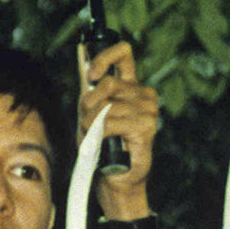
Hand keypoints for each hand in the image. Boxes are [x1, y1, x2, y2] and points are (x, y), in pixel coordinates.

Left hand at [78, 41, 157, 216]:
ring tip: (94, 136)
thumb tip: (81, 52)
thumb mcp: (90, 110)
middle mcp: (144, 94)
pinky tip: (101, 142)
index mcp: (132, 86)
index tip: (91, 76)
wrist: (114, 176)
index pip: (123, 53)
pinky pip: (110, 122)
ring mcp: (148, 110)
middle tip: (87, 122)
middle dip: (89, 104)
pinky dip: (98, 133)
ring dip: (91, 123)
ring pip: (106, 105)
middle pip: (108, 84)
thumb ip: (90, 85)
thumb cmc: (102, 143)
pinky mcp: (146, 126)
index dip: (104, 58)